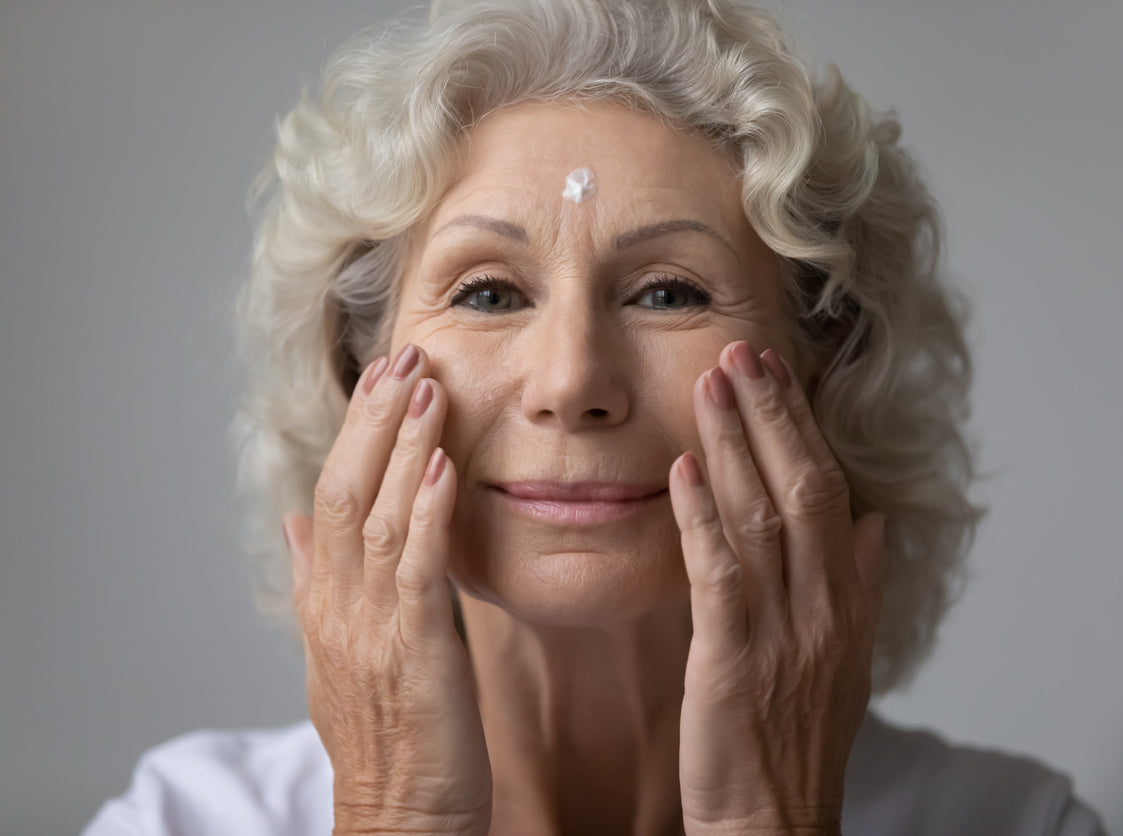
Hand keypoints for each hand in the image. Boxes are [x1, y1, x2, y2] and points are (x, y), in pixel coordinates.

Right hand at [283, 344, 490, 835]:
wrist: (400, 818)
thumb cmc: (388, 737)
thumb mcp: (340, 651)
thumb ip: (319, 582)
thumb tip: (298, 522)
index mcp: (326, 603)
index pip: (331, 497)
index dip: (355, 433)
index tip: (381, 376)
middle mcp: (339, 608)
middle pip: (345, 492)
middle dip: (373, 421)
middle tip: (404, 354)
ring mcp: (372, 629)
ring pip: (377, 519)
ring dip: (402, 448)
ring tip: (426, 386)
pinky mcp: (415, 652)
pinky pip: (418, 571)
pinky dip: (428, 515)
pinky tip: (443, 468)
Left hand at [669, 340, 885, 835]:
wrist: (777, 822)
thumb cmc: (798, 741)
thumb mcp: (848, 659)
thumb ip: (863, 585)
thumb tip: (876, 521)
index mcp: (848, 601)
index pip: (832, 492)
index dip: (805, 427)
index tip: (781, 373)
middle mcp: (825, 606)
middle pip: (805, 487)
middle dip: (774, 413)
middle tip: (745, 350)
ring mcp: (783, 630)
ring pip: (764, 514)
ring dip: (735, 442)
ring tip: (712, 382)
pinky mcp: (734, 657)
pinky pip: (721, 572)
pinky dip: (702, 514)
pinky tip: (682, 469)